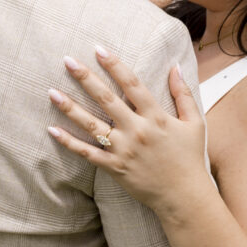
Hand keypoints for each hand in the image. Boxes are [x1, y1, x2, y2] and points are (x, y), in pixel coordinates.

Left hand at [48, 48, 209, 218]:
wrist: (184, 197)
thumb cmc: (191, 158)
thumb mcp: (194, 123)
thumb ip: (184, 94)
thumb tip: (175, 67)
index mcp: (156, 116)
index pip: (132, 84)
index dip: (115, 65)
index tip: (99, 49)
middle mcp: (137, 130)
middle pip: (106, 99)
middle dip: (86, 78)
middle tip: (68, 61)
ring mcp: (123, 150)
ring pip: (92, 125)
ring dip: (70, 108)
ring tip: (52, 92)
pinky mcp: (114, 168)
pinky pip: (87, 153)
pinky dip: (69, 143)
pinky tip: (53, 129)